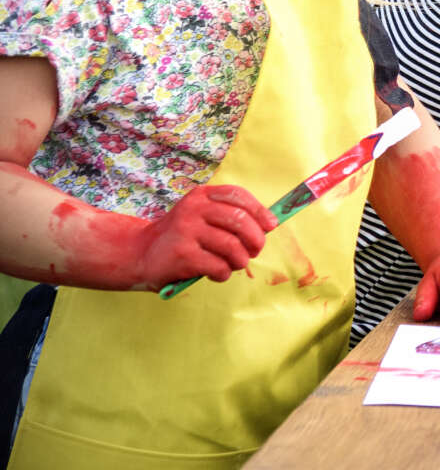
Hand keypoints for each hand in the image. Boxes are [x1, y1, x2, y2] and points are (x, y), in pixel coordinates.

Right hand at [129, 184, 275, 290]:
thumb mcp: (202, 218)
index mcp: (201, 196)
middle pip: (240, 221)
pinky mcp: (182, 255)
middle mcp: (193, 209)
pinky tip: (216, 273)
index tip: (271, 226)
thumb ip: (230, 217)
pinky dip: (223, 273)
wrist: (139, 254)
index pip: (238, 195)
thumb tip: (269, 224)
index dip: (260, 211)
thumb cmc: (182, 238)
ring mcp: (186, 231)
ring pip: (233, 247)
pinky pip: (219, 266)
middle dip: (256, 240)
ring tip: (233, 264)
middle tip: (254, 252)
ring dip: (240, 261)